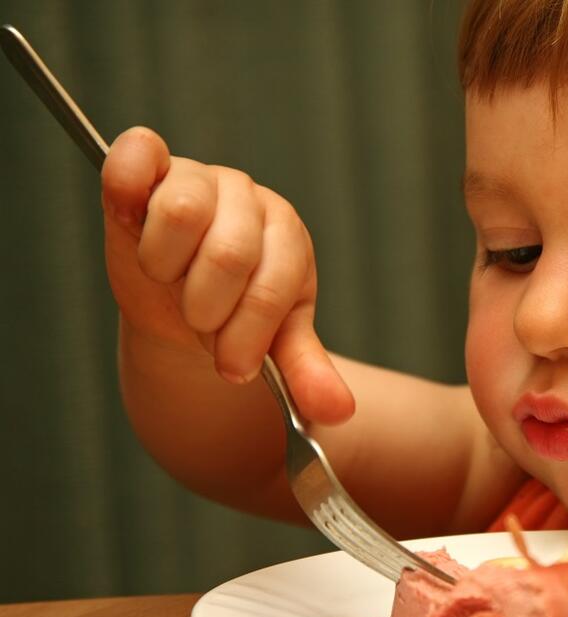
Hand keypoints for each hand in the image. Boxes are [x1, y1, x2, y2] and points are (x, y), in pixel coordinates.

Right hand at [101, 126, 353, 423]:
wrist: (183, 298)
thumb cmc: (235, 312)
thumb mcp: (275, 344)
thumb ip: (304, 374)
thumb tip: (337, 411)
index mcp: (287, 237)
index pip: (270, 288)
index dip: (245, 336)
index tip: (234, 366)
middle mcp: (248, 200)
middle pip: (227, 255)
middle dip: (206, 310)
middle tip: (200, 321)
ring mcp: (198, 178)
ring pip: (180, 213)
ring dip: (166, 269)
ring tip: (171, 282)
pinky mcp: (148, 168)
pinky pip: (137, 152)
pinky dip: (128, 179)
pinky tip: (130, 217)